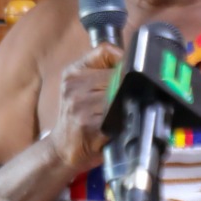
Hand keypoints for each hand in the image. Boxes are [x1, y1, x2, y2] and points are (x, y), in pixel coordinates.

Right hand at [47, 42, 122, 172]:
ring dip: (130, 104)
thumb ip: (103, 72)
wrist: (63, 149)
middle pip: (119, 73)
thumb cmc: (80, 118)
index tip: (131, 72)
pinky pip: (119, 115)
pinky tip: (120, 125)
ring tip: (126, 113)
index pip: (106, 50)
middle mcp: (74, 85)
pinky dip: (126, 120)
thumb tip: (137, 62)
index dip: (124, 59)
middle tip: (132, 98)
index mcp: (73, 72)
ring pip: (121, 93)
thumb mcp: (83, 88)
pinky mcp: (88, 124)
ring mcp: (80, 104)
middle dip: (131, 86)